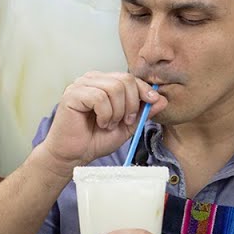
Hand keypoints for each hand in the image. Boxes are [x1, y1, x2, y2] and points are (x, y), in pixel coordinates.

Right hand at [40, 72, 166, 172]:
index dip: (144, 89)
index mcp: (103, 83)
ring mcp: (80, 85)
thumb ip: (143, 112)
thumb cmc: (95, 140)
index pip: (129, 77)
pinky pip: (99, 97)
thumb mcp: (127, 126)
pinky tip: (100, 123)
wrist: (74, 156)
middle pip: (124, 79)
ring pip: (113, 88)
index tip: (152, 103)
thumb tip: (162, 99)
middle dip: (131, 104)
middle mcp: (91, 79)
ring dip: (117, 111)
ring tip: (109, 124)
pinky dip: (105, 114)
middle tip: (124, 121)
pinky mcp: (72, 94)